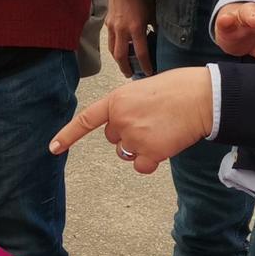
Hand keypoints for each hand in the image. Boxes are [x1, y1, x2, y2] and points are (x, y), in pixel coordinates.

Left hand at [49, 67, 213, 175]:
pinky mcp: (149, 153)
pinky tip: (166, 144)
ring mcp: (133, 137)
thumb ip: (127, 108)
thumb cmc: (177, 89)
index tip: (53, 149)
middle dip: (129, 134)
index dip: (68, 135)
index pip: (86, 120)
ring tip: (161, 129)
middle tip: (153, 120)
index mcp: (116, 100)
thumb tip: (124, 130)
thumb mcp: (142, 90)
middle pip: (114, 139)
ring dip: (141, 147)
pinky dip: (151, 161)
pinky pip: (141, 166)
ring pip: (127, 152)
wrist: (201, 97)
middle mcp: (120, 120)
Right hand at [106, 0, 155, 75]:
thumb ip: (155, 27)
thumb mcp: (153, 13)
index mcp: (136, 28)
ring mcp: (113, 27)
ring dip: (118, 60)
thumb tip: (159, 39)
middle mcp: (122, 30)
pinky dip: (115, 47)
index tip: (149, 73)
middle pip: (121, 57)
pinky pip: (110, 39)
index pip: (141, 53)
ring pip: (113, 50)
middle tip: (130, 74)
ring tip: (124, 64)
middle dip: (126, 68)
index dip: (145, 65)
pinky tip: (120, 48)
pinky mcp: (107, 22)